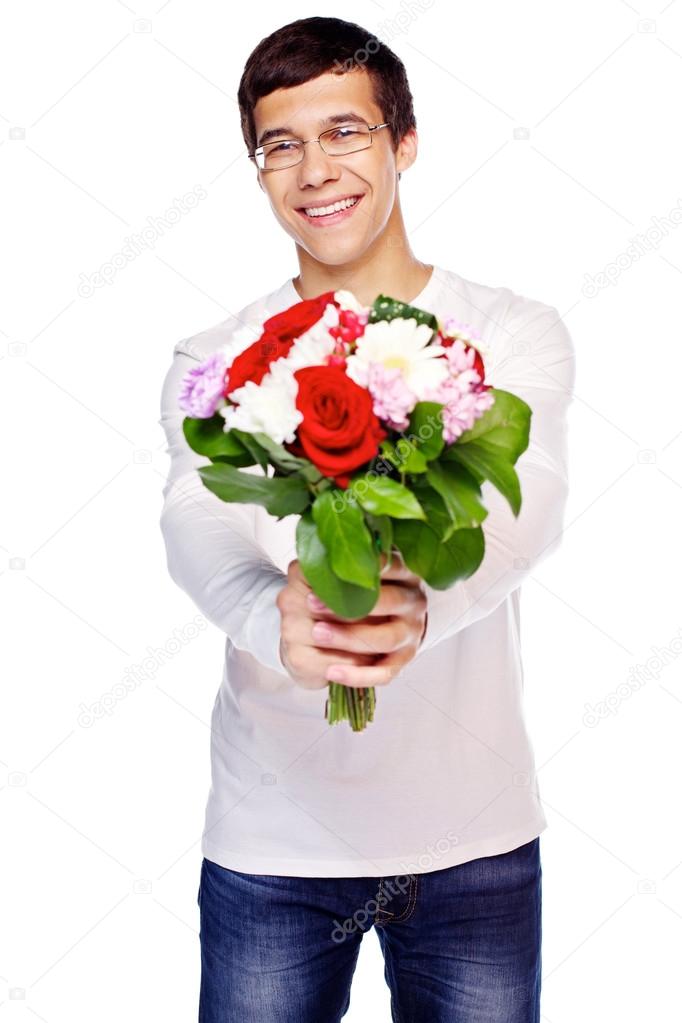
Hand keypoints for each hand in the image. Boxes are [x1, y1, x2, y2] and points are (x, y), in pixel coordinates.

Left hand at [276, 552, 427, 690]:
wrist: (370, 620)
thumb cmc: (358, 590)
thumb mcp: (349, 571)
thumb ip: (337, 564)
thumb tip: (316, 562)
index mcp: (404, 573)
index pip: (390, 566)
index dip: (359, 571)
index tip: (331, 571)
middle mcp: (413, 602)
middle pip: (389, 602)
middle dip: (350, 604)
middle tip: (311, 603)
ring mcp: (410, 633)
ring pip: (385, 638)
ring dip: (350, 637)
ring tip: (317, 632)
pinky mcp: (401, 660)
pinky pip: (383, 673)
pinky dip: (357, 675)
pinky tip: (331, 672)